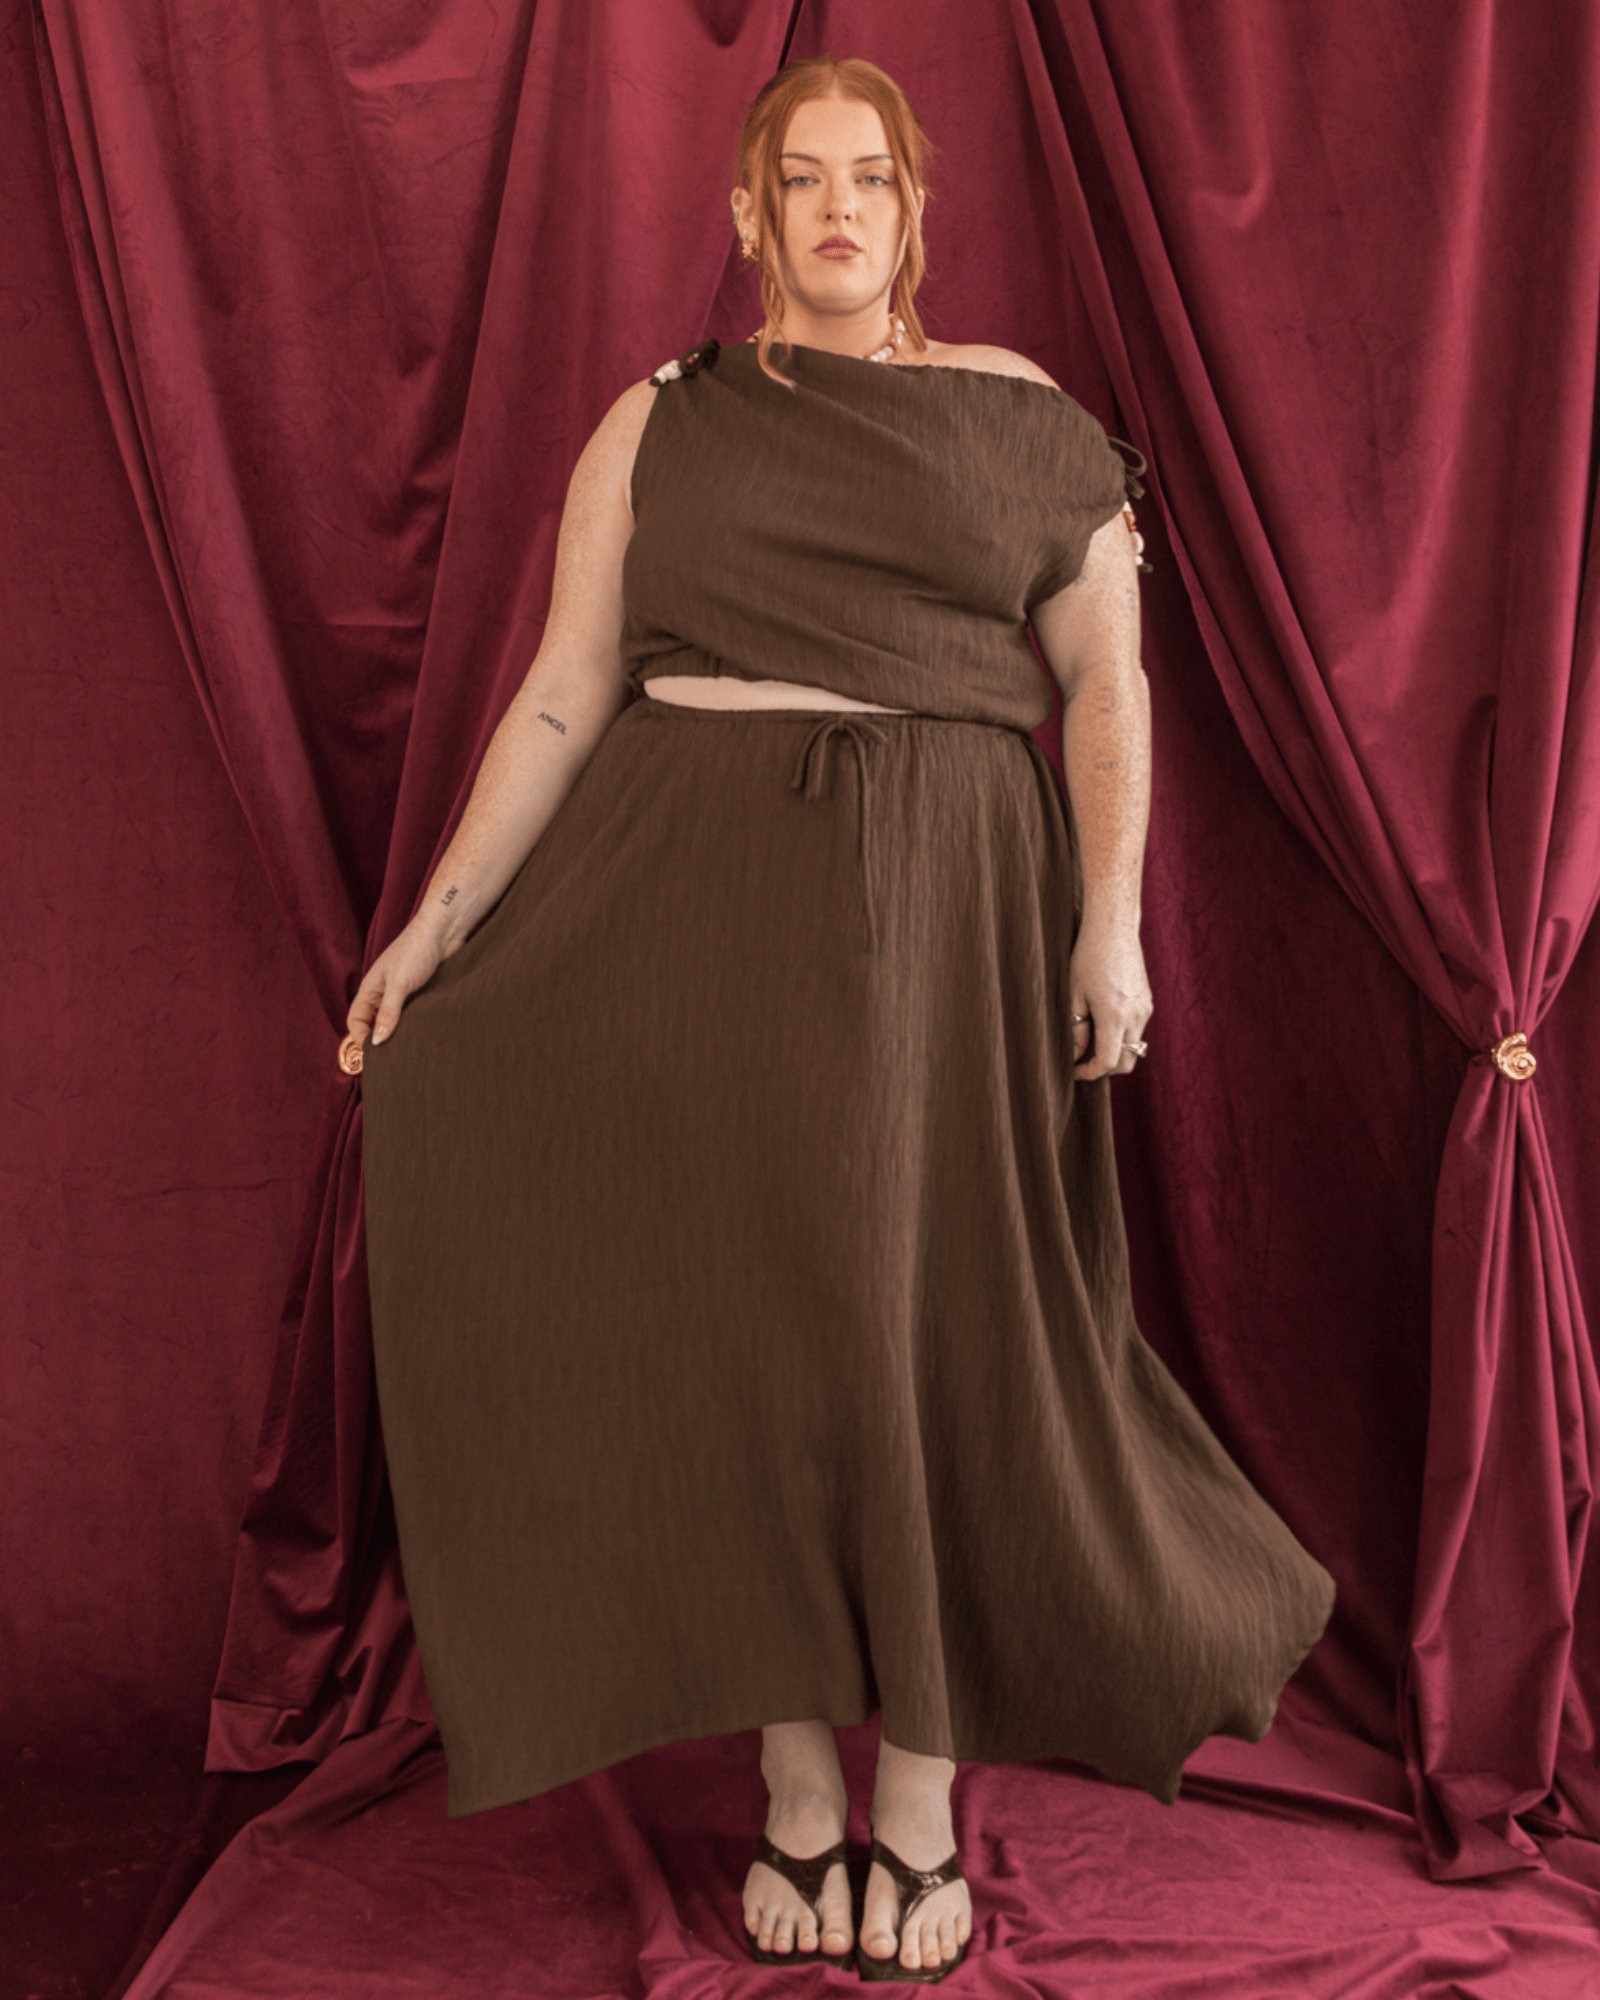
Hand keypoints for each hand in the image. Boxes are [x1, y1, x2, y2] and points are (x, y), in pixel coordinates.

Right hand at [345, 922, 446, 1052]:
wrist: (444, 930)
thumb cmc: (417, 950)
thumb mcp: (400, 984)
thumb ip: (389, 1014)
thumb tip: (376, 1042)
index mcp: (371, 988)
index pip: (356, 1019)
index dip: (360, 1037)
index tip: (375, 1053)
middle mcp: (384, 992)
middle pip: (374, 1022)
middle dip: (380, 1039)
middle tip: (394, 1056)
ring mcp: (403, 993)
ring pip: (395, 1020)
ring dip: (400, 1033)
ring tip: (410, 1047)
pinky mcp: (421, 993)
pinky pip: (413, 1014)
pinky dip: (416, 1024)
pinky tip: (425, 1032)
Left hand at [1069, 919, 1152, 1078]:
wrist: (1114, 928)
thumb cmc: (1088, 957)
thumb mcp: (1074, 994)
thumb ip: (1076, 1029)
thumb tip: (1075, 1054)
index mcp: (1115, 1017)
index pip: (1108, 1062)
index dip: (1089, 1073)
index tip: (1073, 1071)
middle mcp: (1136, 1017)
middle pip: (1127, 1063)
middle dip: (1105, 1068)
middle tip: (1082, 1061)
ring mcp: (1145, 1009)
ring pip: (1134, 1046)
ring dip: (1114, 1050)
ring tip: (1090, 1037)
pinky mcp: (1148, 1001)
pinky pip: (1137, 1029)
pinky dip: (1122, 1035)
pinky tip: (1103, 1019)